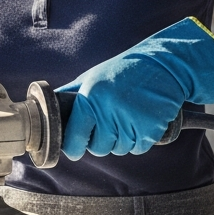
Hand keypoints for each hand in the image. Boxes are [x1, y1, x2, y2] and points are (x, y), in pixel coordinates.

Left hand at [58, 17, 213, 158]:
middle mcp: (108, 110)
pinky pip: (139, 148)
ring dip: (123, 140)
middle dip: (102, 142)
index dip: (73, 147)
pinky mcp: (151, 129)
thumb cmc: (125, 71)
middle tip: (111, 123)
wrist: (164, 65)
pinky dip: (140, 140)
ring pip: (119, 149)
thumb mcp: (93, 77)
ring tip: (128, 116)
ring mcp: (130, 121)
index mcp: (90, 98)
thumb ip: (72, 96)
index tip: (75, 149)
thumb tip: (50, 110)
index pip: (74, 137)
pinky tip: (142, 120)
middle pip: (98, 149)